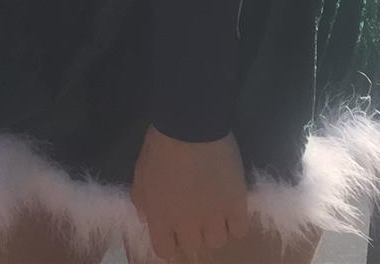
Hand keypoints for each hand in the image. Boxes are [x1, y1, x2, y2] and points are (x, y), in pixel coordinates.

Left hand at [131, 128, 247, 262]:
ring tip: (215, 209)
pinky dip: (236, 222)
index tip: (173, 231)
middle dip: (192, 232)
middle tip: (195, 212)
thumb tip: (146, 219)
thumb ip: (141, 200)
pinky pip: (240, 230)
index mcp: (161, 218)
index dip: (169, 242)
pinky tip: (231, 207)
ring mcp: (213, 217)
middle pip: (193, 247)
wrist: (190, 128)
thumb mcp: (140, 174)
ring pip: (218, 241)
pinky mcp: (236, 205)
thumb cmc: (160, 148)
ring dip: (215, 228)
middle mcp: (187, 225)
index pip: (165, 251)